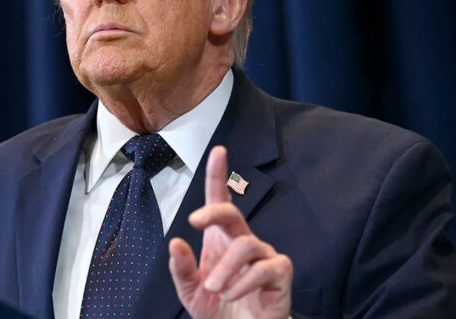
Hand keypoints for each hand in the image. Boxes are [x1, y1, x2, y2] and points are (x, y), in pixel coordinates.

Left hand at [168, 146, 292, 318]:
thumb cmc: (219, 308)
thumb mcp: (190, 291)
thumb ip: (181, 268)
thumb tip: (175, 242)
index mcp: (220, 239)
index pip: (220, 201)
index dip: (219, 175)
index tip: (219, 152)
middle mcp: (242, 241)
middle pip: (232, 213)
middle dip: (214, 211)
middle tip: (195, 221)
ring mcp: (263, 255)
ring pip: (245, 245)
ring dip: (225, 268)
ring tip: (215, 288)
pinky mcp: (280, 273)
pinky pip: (264, 268)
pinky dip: (244, 283)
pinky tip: (233, 294)